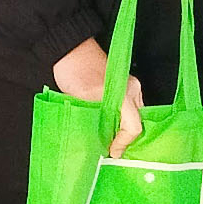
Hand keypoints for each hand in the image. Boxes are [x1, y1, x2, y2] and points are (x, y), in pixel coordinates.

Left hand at [53, 36, 143, 152]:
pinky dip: (117, 121)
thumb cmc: (73, 71)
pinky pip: (125, 109)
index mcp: (126, 95)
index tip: (111, 153)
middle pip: (136, 122)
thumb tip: (100, 146)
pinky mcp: (121, 87)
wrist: (67, 50)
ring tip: (106, 142)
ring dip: (120, 130)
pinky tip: (105, 128)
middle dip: (123, 139)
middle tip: (109, 151)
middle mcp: (132, 90)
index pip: (133, 127)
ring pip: (131, 117)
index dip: (122, 144)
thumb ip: (94, 125)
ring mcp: (128, 88)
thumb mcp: (82, 102)